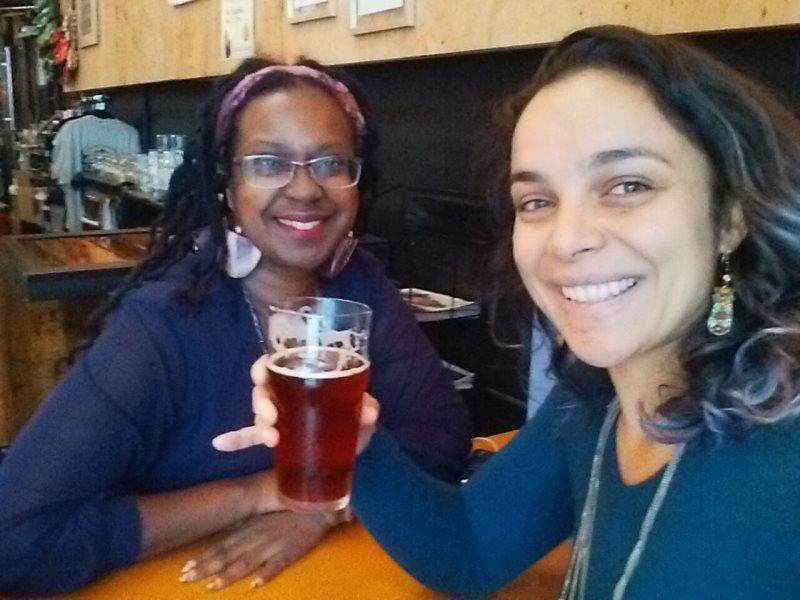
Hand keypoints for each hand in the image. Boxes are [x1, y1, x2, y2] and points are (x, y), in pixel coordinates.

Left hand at [179, 511, 330, 588]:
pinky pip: (277, 565)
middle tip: (185, 578)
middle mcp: (256, 538)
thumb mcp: (262, 515)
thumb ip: (245, 526)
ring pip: (247, 562)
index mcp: (249, 529)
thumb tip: (224, 533)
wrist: (316, 505)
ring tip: (212, 586)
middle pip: (228, 555)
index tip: (184, 568)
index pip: (221, 545)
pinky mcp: (291, 552)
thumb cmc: (288, 509)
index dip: (204, 557)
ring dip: (229, 574)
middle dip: (206, 567)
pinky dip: (266, 574)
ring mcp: (273, 546)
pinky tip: (255, 584)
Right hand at [212, 354, 379, 452]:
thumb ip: (367, 408)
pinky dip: (235, 439)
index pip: (280, 362)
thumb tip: (370, 411)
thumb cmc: (353, 418)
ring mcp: (280, 415)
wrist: (353, 447)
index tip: (262, 375)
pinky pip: (250, 436)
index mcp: (306, 376)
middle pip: (264, 389)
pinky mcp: (277, 438)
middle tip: (271, 416)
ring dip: (258, 423)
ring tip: (270, 438)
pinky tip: (219, 444)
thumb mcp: (363, 413)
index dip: (266, 365)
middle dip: (262, 400)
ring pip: (259, 413)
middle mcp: (288, 392)